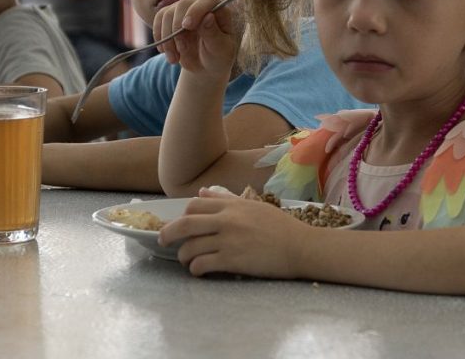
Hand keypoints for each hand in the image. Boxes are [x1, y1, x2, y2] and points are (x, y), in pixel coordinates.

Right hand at [152, 0, 238, 78]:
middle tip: (181, 50)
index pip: (207, 1)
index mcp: (219, 10)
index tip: (187, 26)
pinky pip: (158, 20)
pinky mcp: (171, 18)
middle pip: (183, 5)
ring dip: (167, 38)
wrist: (204, 66)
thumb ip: (214, 33)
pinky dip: (159, 37)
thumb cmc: (217, 56)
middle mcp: (200, 5)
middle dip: (178, 29)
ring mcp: (184, 11)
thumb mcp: (220, 50)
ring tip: (174, 59)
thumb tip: (208, 16)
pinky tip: (164, 51)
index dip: (196, 11)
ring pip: (167, 14)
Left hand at [158, 188, 310, 277]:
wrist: (301, 246)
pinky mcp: (232, 260)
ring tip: (186, 261)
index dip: (181, 216)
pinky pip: (203, 264)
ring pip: (191, 247)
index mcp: (231, 206)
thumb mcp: (253, 206)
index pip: (194, 206)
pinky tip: (198, 271)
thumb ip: (225, 199)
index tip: (178, 224)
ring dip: (183, 256)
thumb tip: (201, 193)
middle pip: (185, 224)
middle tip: (163, 241)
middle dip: (168, 234)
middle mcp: (226, 220)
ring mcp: (228, 241)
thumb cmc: (280, 227)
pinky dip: (195, 269)